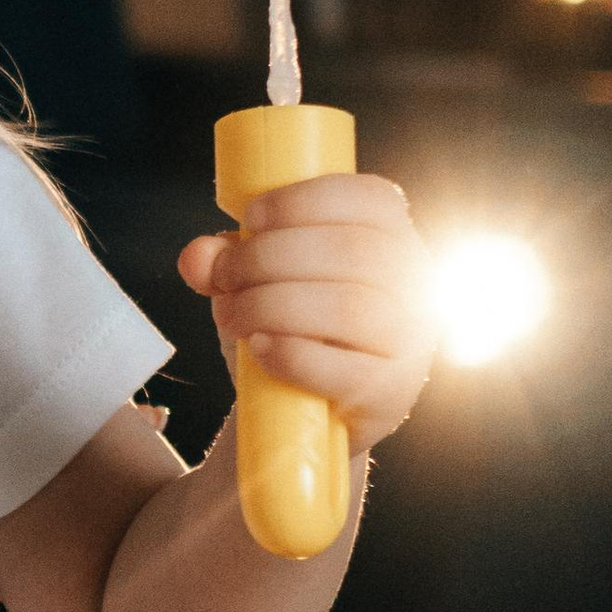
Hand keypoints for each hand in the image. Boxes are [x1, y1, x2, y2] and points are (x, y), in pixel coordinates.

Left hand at [178, 169, 438, 451]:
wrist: (309, 412)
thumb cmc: (290, 327)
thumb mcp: (256, 282)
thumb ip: (226, 260)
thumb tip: (196, 257)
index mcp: (392, 236)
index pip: (368, 198)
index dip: (304, 201)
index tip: (250, 217)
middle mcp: (415, 282)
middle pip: (351, 250)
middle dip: (268, 257)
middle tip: (223, 277)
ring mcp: (411, 339)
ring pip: (348, 307)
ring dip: (271, 306)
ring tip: (232, 315)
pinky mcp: (391, 392)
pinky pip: (343, 370)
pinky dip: (290, 354)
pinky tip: (259, 348)